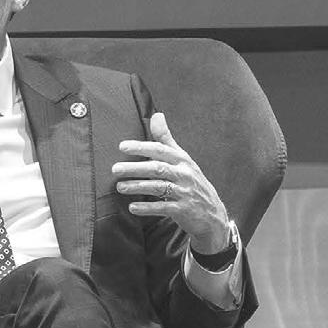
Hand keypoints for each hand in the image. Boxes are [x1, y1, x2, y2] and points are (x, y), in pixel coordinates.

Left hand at [113, 113, 233, 253]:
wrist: (212, 212)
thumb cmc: (191, 181)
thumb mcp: (182, 158)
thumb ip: (166, 139)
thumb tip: (156, 115)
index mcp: (182, 160)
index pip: (160, 150)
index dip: (141, 147)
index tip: (122, 146)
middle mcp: (184, 174)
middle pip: (158, 169)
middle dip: (135, 168)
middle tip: (115, 169)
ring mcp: (185, 192)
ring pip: (159, 187)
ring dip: (138, 187)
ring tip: (120, 187)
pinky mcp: (183, 210)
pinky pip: (164, 207)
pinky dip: (148, 208)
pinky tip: (133, 207)